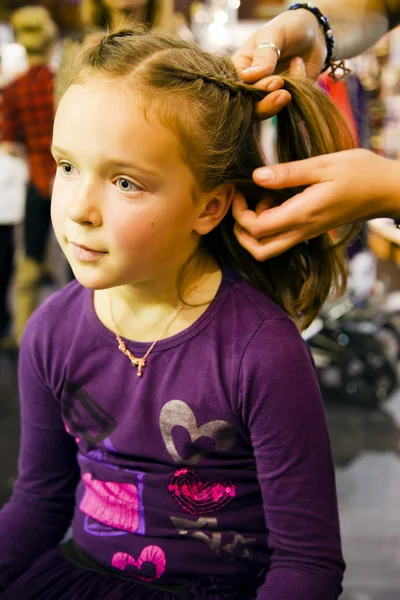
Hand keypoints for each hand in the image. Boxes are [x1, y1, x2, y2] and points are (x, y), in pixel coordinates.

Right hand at [232, 8, 326, 117]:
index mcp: (241, 68)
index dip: (251, 91)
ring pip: (265, 111)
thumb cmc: (288, 28)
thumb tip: (249, 77)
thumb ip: (263, 55)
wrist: (315, 32)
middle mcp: (251, 84)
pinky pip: (287, 105)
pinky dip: (296, 89)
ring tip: (288, 93)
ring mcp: (268, 94)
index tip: (273, 81)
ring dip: (277, 104)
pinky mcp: (285, 100)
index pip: (236, 88)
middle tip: (281, 87)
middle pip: (249, 106)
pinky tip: (299, 64)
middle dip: (264, 103)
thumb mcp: (274, 34)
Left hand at [233, 149, 399, 260]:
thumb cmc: (360, 173)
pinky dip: (269, 225)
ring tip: (261, 198)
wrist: (387, 190)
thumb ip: (289, 173)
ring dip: (254, 230)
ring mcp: (306, 233)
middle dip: (241, 232)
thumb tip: (256, 176)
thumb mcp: (324, 165)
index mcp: (302, 214)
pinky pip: (281, 238)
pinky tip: (275, 199)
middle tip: (241, 204)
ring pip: (269, 248)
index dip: (239, 214)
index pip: (257, 229)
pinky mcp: (310, 229)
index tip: (239, 191)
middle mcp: (301, 230)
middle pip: (259, 251)